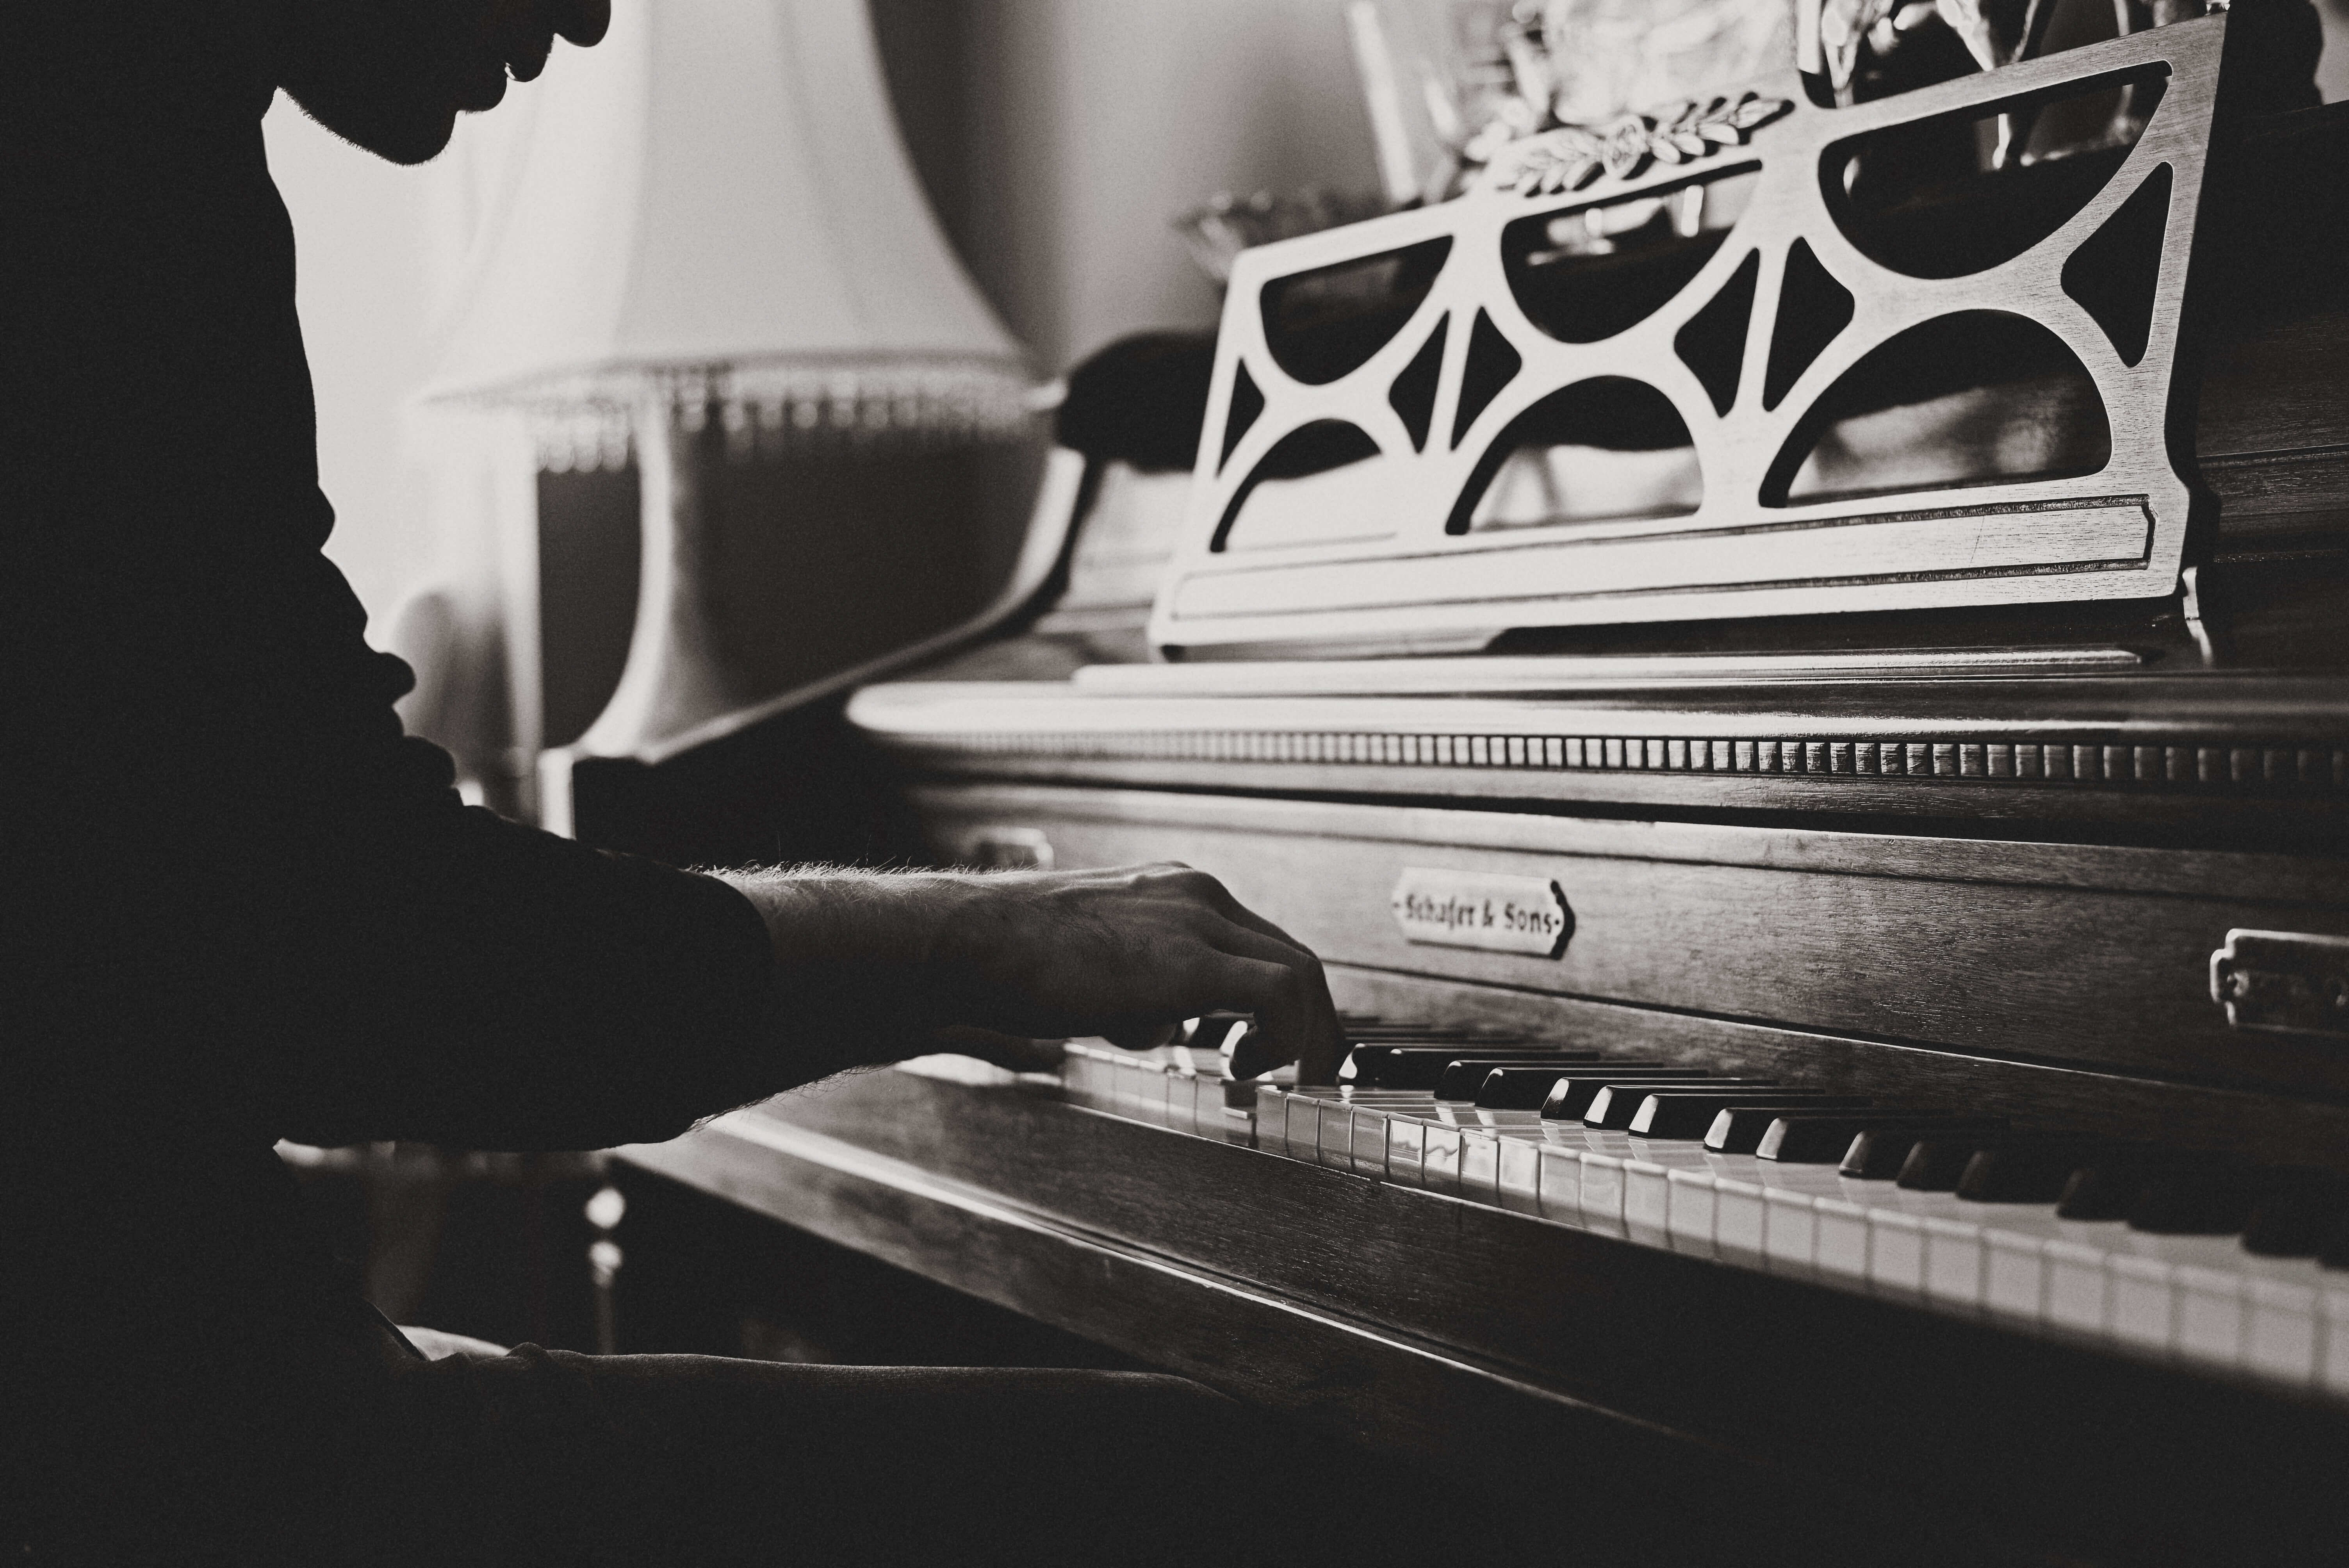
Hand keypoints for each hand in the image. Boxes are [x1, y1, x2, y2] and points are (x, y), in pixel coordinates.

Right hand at [922, 863, 1344, 1083]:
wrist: (965, 943)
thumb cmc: (1008, 963)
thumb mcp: (1094, 976)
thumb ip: (1137, 996)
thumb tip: (1158, 1030)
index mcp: (1170, 892)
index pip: (1255, 942)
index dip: (1281, 998)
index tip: (1280, 1042)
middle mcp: (1192, 895)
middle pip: (1290, 955)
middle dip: (1312, 1018)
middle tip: (1311, 1070)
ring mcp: (1195, 920)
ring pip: (1299, 972)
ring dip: (1309, 1034)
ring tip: (1294, 1080)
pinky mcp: (1190, 959)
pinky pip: (1280, 993)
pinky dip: (1287, 1036)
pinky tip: (1249, 1069)